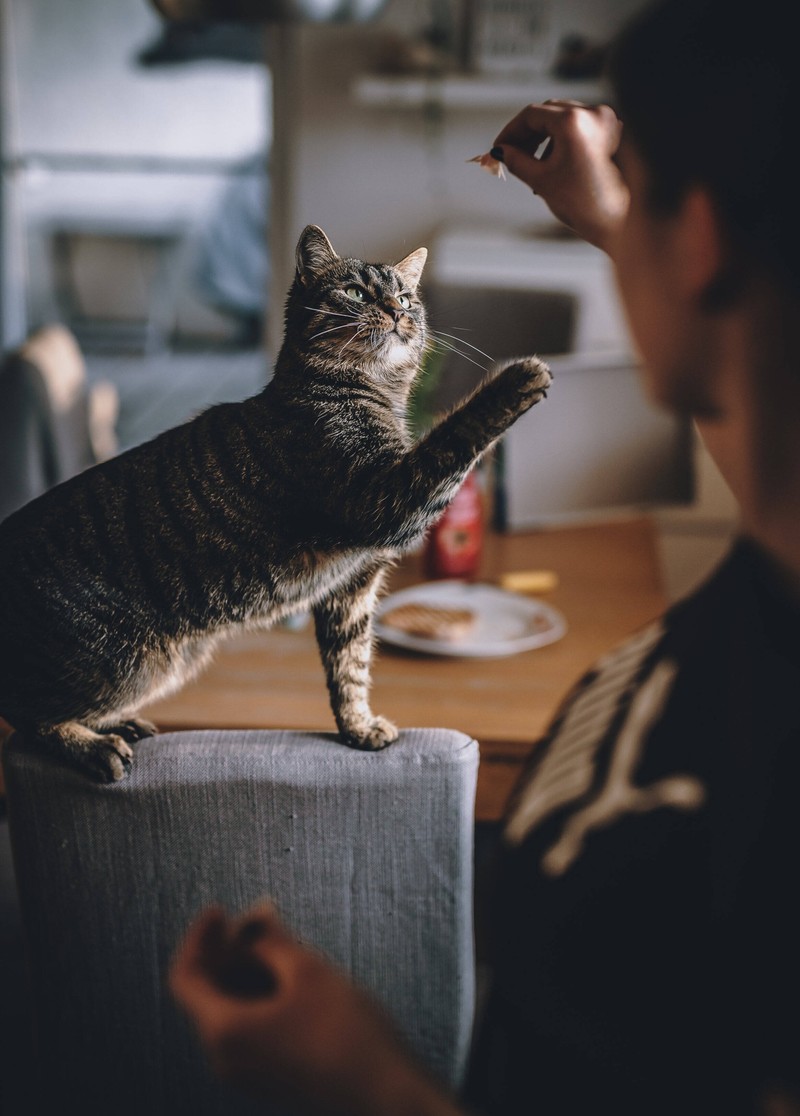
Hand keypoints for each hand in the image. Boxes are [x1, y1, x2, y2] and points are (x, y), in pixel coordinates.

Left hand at [169, 904, 463, 1115]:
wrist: (388, 1097)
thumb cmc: (346, 1033)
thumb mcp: (306, 971)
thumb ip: (270, 939)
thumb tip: (255, 914)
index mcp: (223, 1033)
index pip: (185, 977)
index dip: (199, 937)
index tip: (221, 909)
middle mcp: (225, 1059)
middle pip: (209, 991)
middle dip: (230, 948)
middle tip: (264, 916)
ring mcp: (248, 1072)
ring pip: (233, 1008)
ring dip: (249, 968)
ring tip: (283, 937)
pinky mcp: (271, 1076)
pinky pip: (251, 1026)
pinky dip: (262, 993)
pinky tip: (292, 971)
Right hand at [492, 100, 627, 251]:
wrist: (617, 221)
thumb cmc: (585, 204)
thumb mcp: (541, 179)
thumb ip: (516, 160)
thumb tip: (501, 151)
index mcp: (574, 121)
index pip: (532, 114)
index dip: (511, 131)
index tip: (500, 146)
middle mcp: (592, 114)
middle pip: (549, 113)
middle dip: (528, 134)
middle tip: (511, 153)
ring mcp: (605, 121)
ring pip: (563, 119)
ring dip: (544, 137)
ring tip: (533, 164)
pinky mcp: (612, 132)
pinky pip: (580, 127)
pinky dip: (563, 140)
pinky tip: (553, 162)